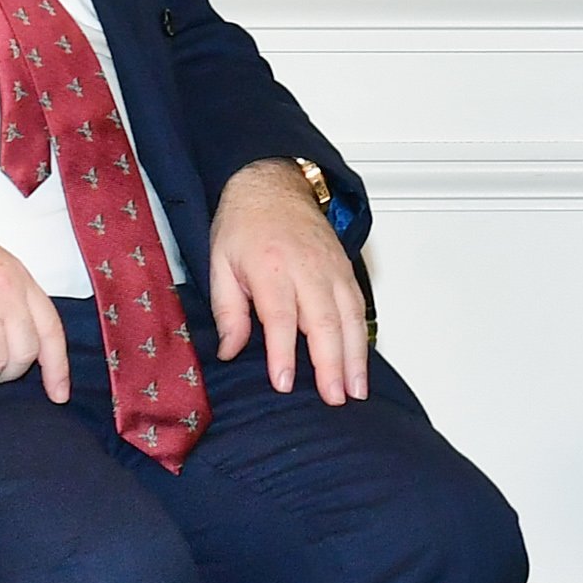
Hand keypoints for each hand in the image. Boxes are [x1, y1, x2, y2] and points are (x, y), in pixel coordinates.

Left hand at [209, 159, 369, 404]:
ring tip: (357, 390)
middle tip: (335, 397)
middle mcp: (307, 269)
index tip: (285, 383)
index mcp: (270, 267)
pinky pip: (359, 308)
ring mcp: (331, 269)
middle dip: (331, 364)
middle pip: (324, 322)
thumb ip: (228, 310)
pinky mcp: (345, 270)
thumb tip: (230, 351)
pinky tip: (361, 362)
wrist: (273, 185)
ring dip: (355, 357)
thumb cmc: (244, 225)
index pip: (280, 317)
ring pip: (350, 318)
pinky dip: (363, 337)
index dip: (283, 353)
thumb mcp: (219, 263)